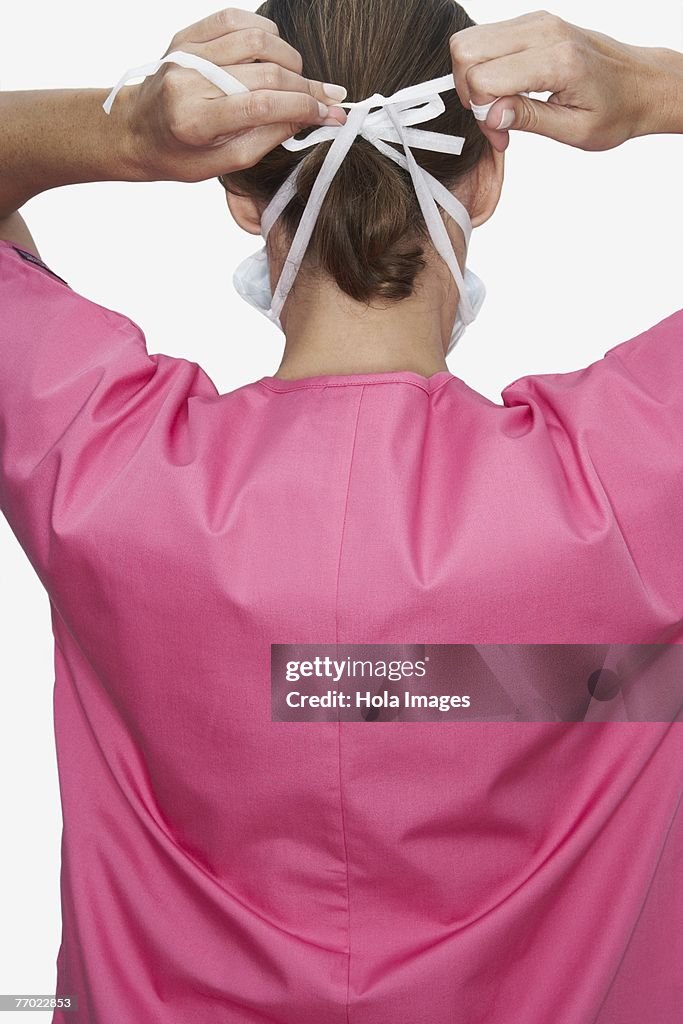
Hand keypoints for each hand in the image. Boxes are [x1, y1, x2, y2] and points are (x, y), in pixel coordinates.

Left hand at [123, 7, 347, 182]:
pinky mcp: (188, 35)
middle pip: (264, 72)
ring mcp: (187, 53)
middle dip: (305, 86)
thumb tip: (310, 116)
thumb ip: (267, 137)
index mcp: (195, 120)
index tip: (332, 113)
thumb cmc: (179, 155)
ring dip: (288, 59)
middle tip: (330, 99)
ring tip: (297, 80)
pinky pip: (236, 20)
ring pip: (256, 40)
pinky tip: (273, 54)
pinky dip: (264, 34)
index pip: (262, 104)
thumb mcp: (225, 162)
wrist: (136, 130)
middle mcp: (189, 80)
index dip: (304, 106)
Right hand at [450, 10, 676, 152]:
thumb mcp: (574, 129)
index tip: (501, 133)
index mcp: (557, 60)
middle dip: (470, 91)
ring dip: (475, 80)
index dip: (482, 111)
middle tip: (495, 119)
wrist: (641, 83)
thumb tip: (490, 115)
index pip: (483, 76)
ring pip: (470, 41)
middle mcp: (544, 32)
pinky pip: (487, 39)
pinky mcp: (533, 22)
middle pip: (466, 49)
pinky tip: (509, 92)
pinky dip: (487, 69)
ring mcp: (537, 22)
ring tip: (503, 107)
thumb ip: (529, 119)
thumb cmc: (615, 109)